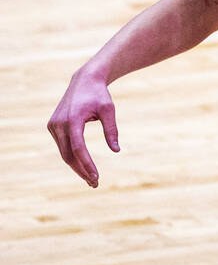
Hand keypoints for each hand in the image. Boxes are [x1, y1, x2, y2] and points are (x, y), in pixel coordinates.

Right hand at [47, 68, 118, 186]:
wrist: (84, 81)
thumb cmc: (99, 95)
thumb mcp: (109, 110)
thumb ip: (112, 130)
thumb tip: (117, 150)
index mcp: (73, 119)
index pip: (78, 148)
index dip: (86, 164)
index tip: (96, 176)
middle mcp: (59, 124)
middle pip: (68, 154)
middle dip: (81, 170)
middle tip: (95, 183)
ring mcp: (53, 125)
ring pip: (64, 152)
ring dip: (76, 166)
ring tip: (91, 179)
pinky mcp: (52, 126)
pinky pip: (62, 146)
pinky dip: (72, 156)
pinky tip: (83, 165)